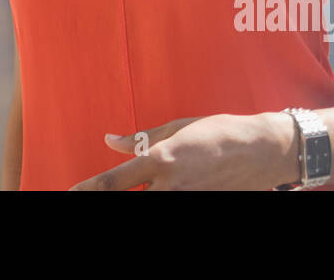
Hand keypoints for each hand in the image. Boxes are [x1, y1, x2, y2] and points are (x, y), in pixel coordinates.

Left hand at [69, 112, 295, 190]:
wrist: (262, 151)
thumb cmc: (218, 131)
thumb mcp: (177, 127)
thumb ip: (140, 139)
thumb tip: (110, 140)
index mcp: (160, 160)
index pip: (113, 182)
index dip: (88, 190)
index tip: (71, 193)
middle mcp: (171, 185)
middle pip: (132, 201)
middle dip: (116, 196)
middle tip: (100, 192)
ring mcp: (188, 200)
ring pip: (153, 204)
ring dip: (145, 196)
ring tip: (139, 186)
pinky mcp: (202, 205)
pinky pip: (176, 204)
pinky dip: (166, 196)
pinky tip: (165, 189)